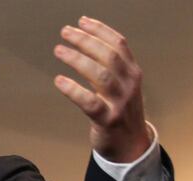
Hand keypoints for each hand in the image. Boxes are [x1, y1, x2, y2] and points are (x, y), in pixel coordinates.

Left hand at [54, 17, 150, 162]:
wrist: (130, 146)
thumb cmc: (121, 113)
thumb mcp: (123, 86)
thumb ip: (111, 67)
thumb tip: (87, 42)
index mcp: (133, 73)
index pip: (118, 44)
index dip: (99, 30)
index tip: (82, 21)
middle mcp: (129, 85)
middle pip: (108, 55)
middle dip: (85, 41)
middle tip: (65, 33)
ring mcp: (120, 102)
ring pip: (100, 75)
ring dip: (77, 59)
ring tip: (60, 50)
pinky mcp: (108, 120)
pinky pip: (89, 102)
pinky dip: (73, 89)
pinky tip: (59, 81)